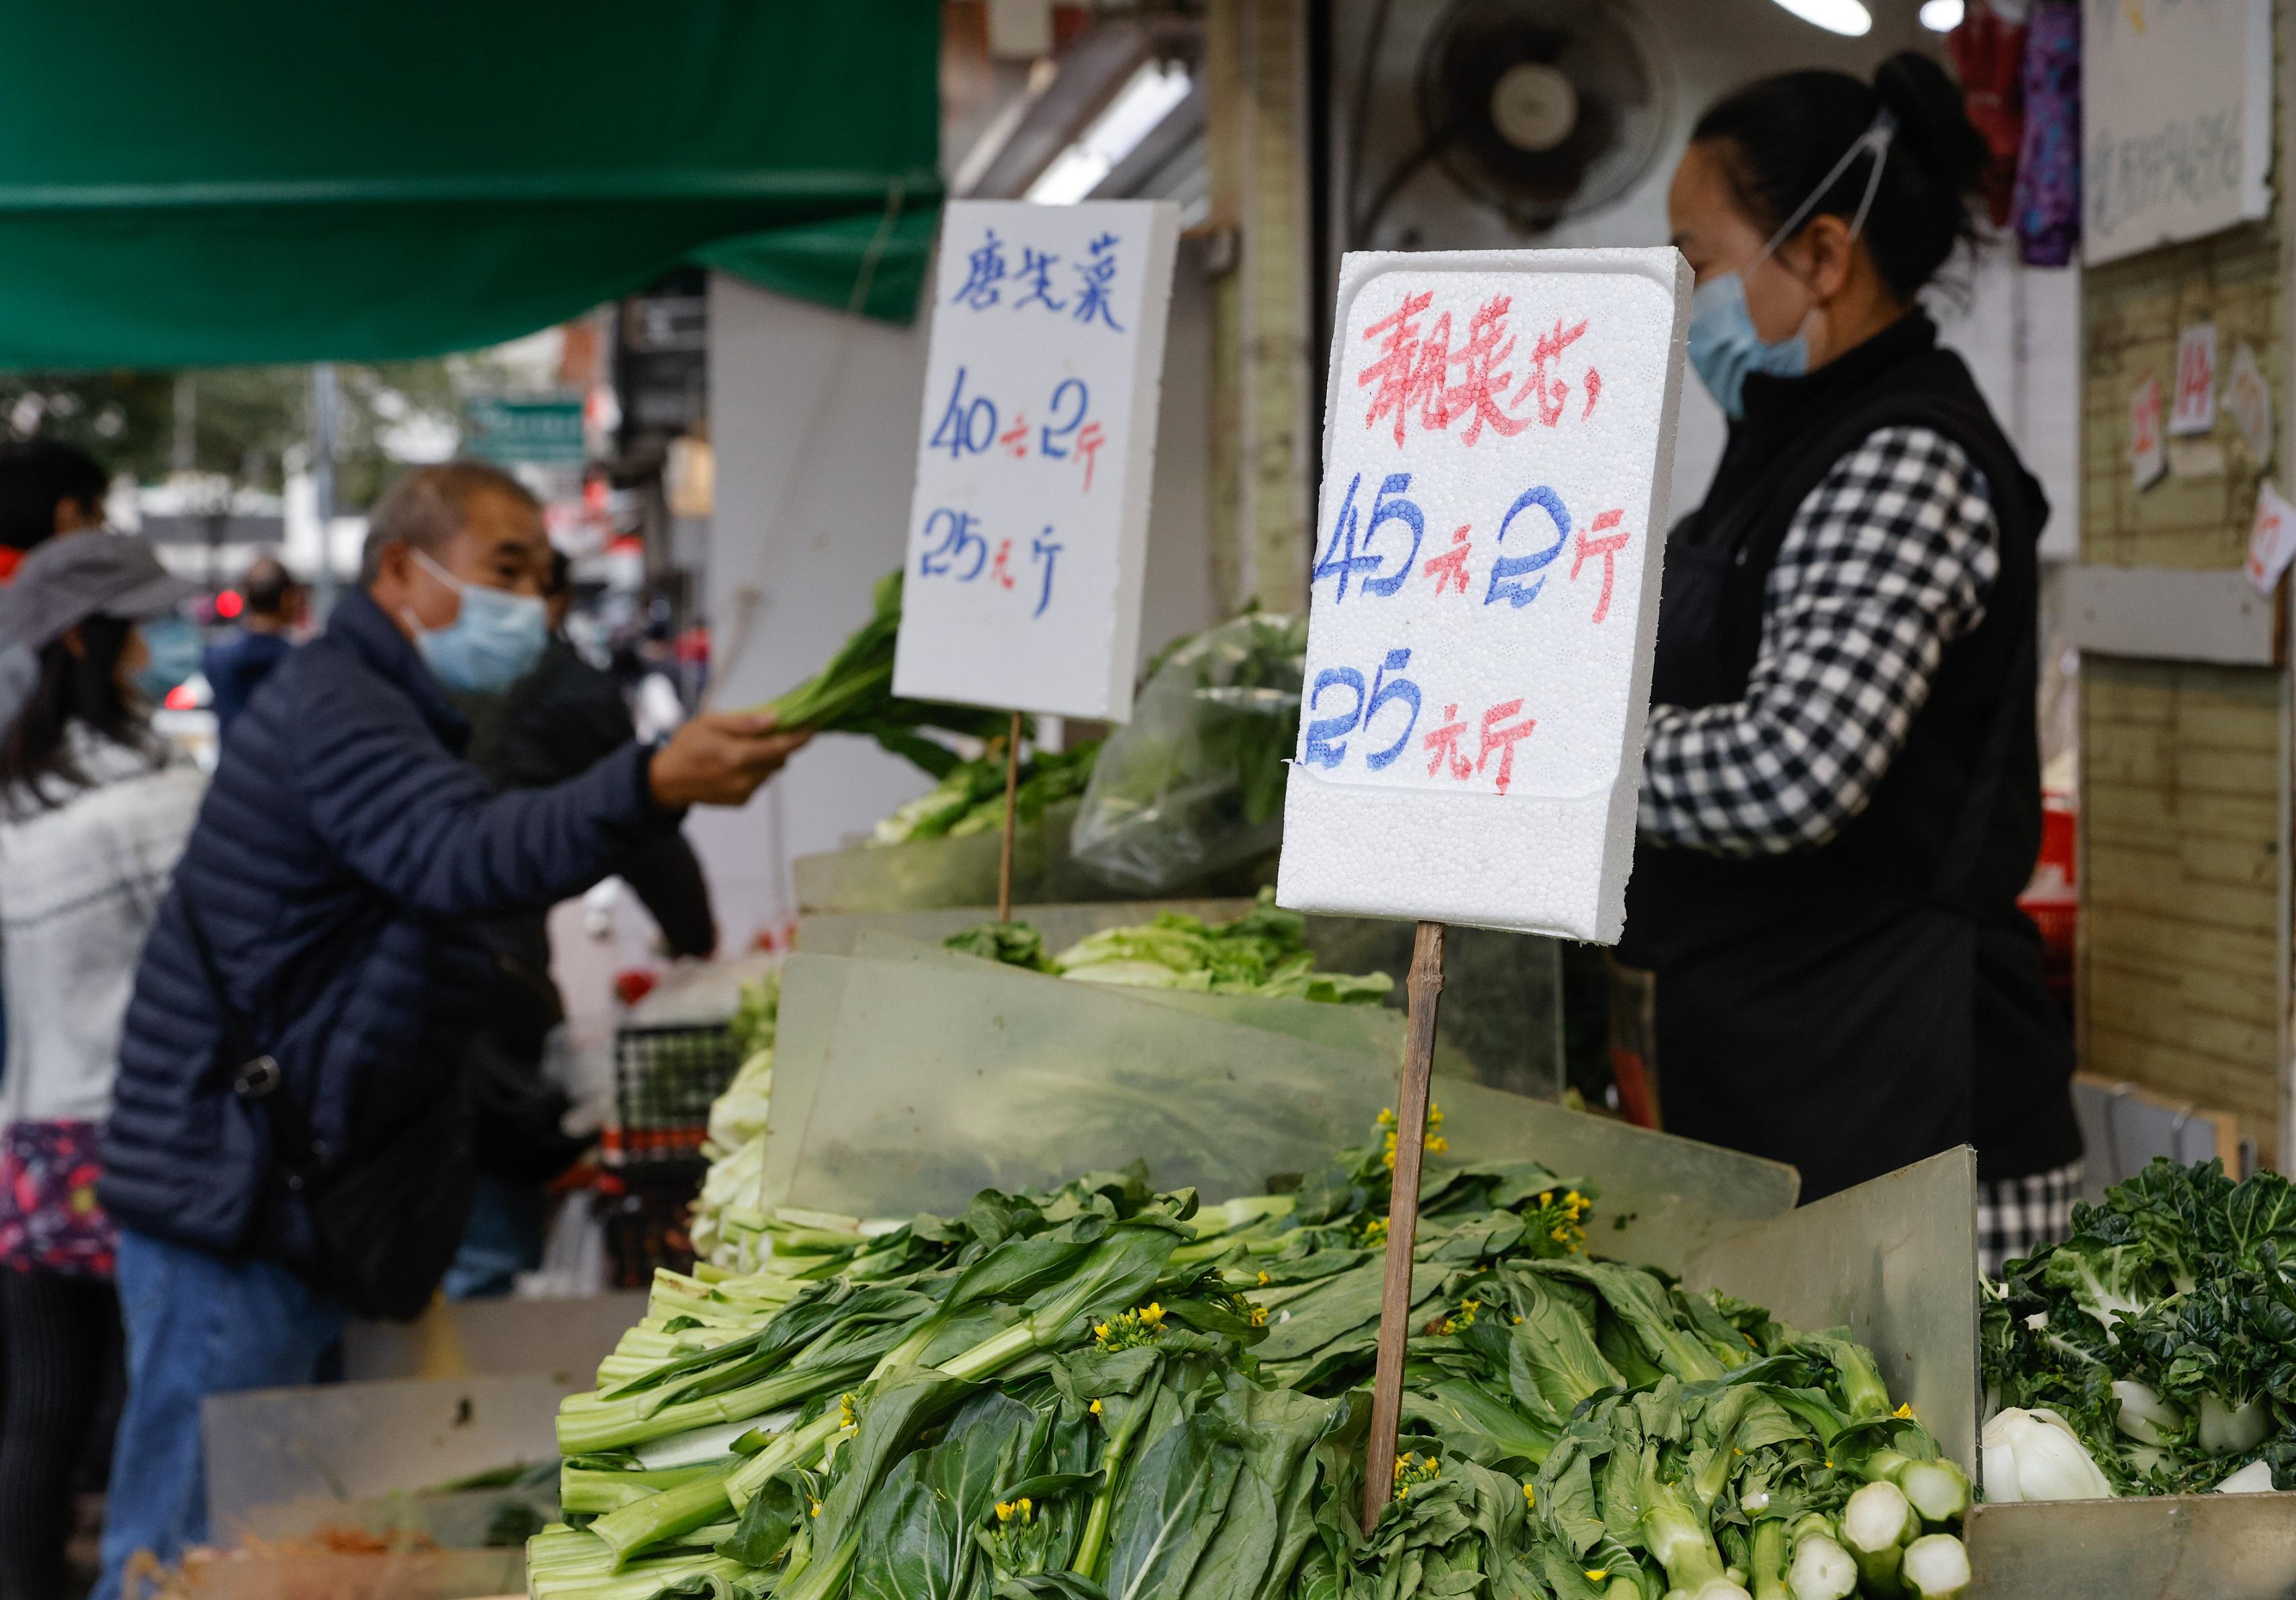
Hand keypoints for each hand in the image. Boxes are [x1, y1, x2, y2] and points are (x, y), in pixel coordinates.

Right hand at [648, 713, 810, 808]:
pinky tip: (734, 765)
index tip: (813, 728)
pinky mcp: (741, 802)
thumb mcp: (710, 723)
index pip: (779, 747)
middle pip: (779, 759)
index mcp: (737, 756)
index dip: (799, 738)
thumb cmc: (687, 746)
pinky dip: (755, 771)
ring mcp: (744, 792)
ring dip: (765, 758)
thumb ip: (744, 722)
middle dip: (777, 745)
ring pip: (771, 771)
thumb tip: (775, 717)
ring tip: (741, 749)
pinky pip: (760, 781)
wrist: (667, 781)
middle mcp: (744, 778)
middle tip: (764, 732)